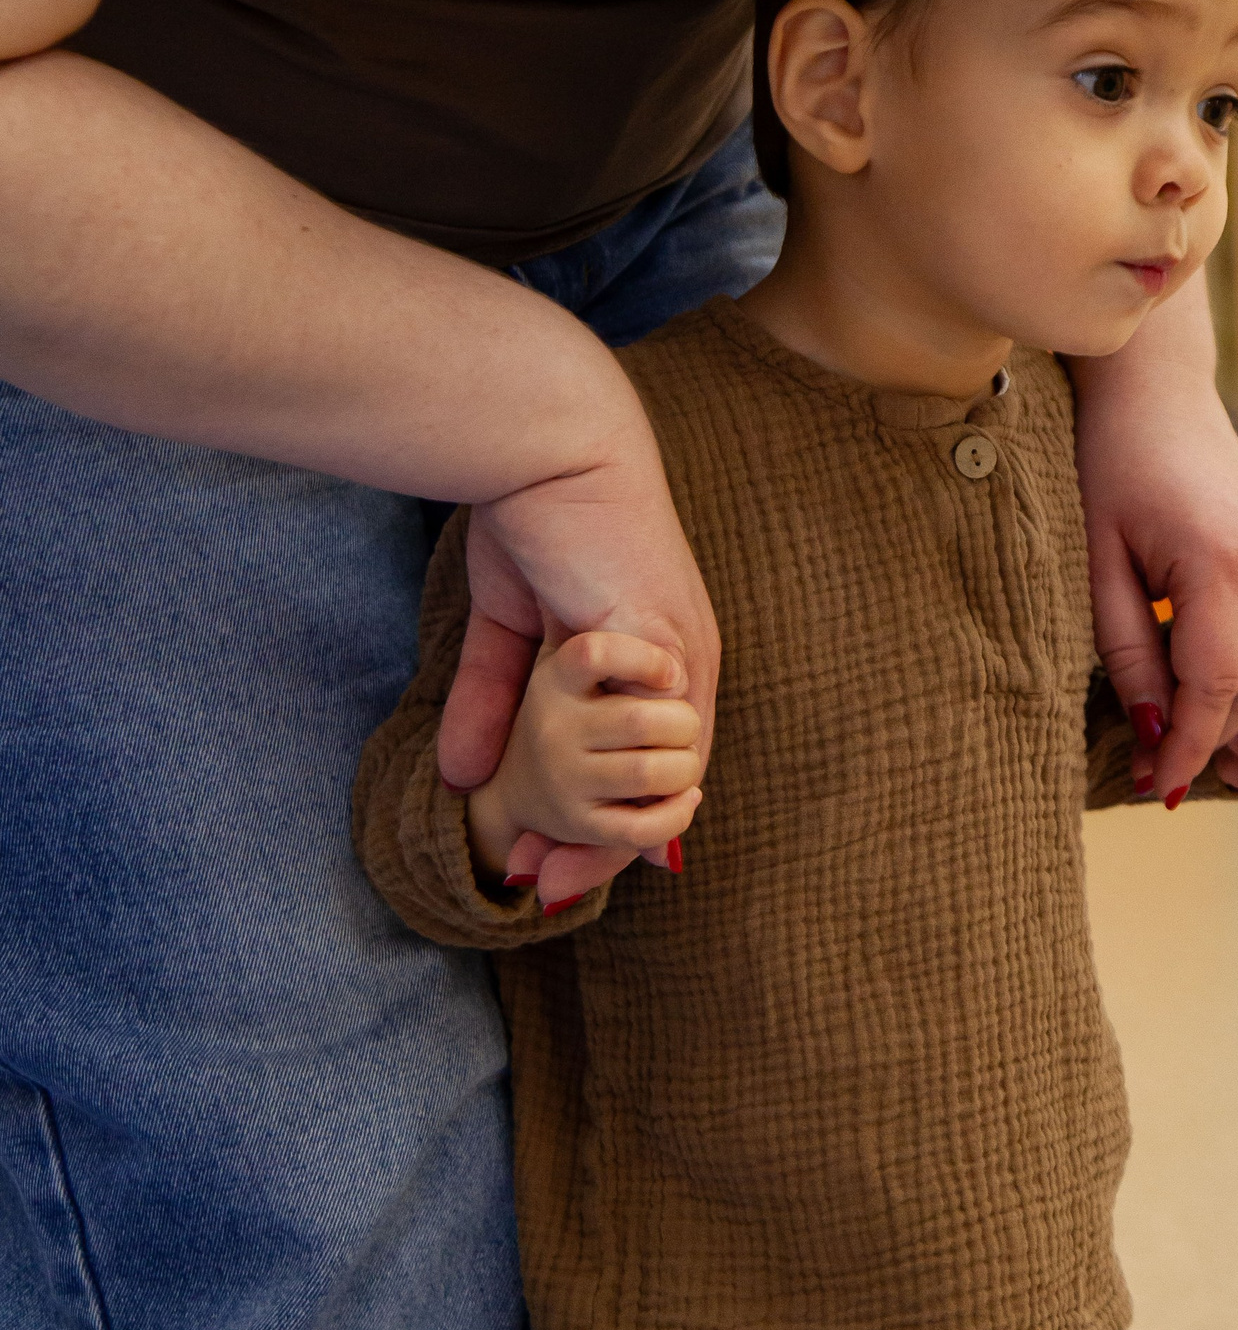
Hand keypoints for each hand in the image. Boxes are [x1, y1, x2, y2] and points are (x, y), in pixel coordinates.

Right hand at [438, 402, 720, 899]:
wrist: (545, 444)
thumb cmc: (531, 514)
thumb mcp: (508, 622)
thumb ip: (491, 693)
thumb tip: (459, 772)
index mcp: (657, 648)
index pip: (650, 752)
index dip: (605, 812)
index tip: (549, 863)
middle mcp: (685, 655)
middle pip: (670, 774)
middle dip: (609, 838)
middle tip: (549, 885)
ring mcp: (684, 648)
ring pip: (675, 762)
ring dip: (612, 819)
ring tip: (551, 864)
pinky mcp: (665, 636)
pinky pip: (666, 728)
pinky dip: (626, 782)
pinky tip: (570, 815)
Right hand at [467, 628, 705, 908]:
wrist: (519, 787)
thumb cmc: (572, 712)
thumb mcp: (570, 665)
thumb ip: (611, 634)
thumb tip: (677, 656)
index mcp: (555, 680)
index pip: (595, 653)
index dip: (646, 658)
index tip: (670, 673)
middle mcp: (554, 729)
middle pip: (642, 720)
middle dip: (684, 722)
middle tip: (683, 725)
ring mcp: (564, 780)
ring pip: (649, 773)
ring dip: (686, 767)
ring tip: (682, 760)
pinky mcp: (579, 825)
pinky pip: (641, 828)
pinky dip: (678, 813)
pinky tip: (686, 796)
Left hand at [1072, 278, 1237, 800]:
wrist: (1158, 399)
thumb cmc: (1113, 472)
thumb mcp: (1099, 564)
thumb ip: (1128, 652)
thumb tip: (1154, 730)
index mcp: (1220, 562)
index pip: (1215, 687)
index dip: (1187, 745)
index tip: (1158, 785)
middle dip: (1212, 736)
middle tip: (1161, 765)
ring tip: (1187, 729)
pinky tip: (1235, 686)